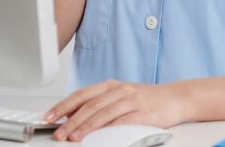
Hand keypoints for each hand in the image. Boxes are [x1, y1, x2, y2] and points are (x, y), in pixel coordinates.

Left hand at [44, 79, 185, 141]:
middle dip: (70, 120)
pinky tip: (98, 136)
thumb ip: (100, 105)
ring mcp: (132, 100)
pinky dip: (108, 129)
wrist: (175, 98)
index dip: (64, 105)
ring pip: (103, 112)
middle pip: (90, 104)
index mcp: (112, 86)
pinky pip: (122, 121)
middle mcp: (120, 90)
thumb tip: (73, 117)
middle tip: (57, 133)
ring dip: (85, 126)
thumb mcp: (121, 97)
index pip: (82, 94)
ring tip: (72, 137)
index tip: (48, 117)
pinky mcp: (143, 112)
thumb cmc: (146, 100)